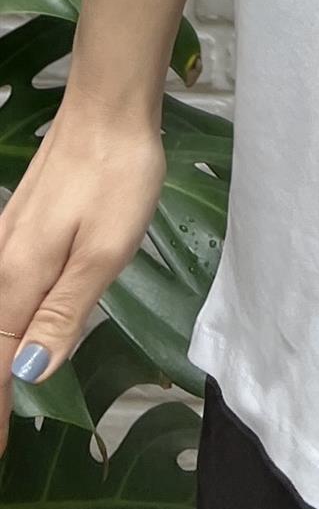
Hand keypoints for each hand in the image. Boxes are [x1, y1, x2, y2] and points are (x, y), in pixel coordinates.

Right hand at [0, 91, 166, 451]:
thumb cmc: (117, 176)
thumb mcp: (105, 252)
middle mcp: (2, 264)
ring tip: (1, 401)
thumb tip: (29, 372)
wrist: (110, 107)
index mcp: (20, 278)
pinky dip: (0, 327)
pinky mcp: (21, 227)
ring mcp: (7, 243)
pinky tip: (10, 332)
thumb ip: (65, 312)